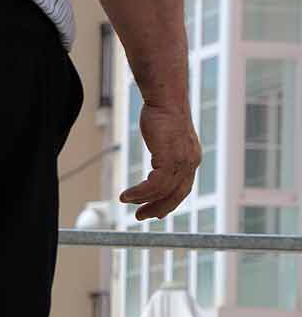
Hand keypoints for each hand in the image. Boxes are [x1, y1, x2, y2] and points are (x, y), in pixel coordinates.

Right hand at [122, 103, 199, 220]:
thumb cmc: (163, 114)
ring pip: (163, 191)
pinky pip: (155, 184)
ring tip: (126, 200)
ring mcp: (182, 161)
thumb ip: (165, 152)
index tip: (156, 213)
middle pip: (176, 195)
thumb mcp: (167, 138)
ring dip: (142, 200)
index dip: (169, 203)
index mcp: (191, 159)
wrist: (166, 100)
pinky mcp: (170, 158)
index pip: (183, 189)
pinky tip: (127, 194)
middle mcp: (190, 162)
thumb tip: (158, 161)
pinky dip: (140, 192)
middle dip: (158, 209)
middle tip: (140, 217)